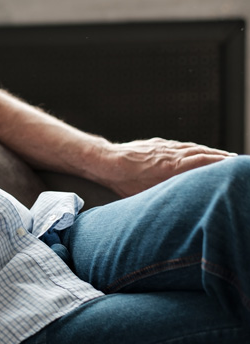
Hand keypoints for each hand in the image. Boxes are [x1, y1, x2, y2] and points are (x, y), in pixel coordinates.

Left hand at [96, 137, 235, 196]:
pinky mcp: (156, 143)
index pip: (202, 160)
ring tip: (224, 155)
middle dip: (220, 156)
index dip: (219, 161)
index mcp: (171, 166)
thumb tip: (182, 200)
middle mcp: (170, 153)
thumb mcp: (148, 193)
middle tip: (236, 160)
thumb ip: (168, 192)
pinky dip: (193, 147)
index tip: (234, 164)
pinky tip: (198, 150)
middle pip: (201, 152)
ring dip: (209, 151)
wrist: (107, 161)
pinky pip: (180, 145)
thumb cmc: (124, 181)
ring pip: (191, 147)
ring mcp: (163, 146)